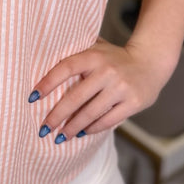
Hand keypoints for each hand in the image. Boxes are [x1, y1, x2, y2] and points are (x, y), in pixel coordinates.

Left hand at [28, 38, 172, 141]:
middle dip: (57, 115)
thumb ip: (77, 52)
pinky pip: (108, 120)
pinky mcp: (133, 103)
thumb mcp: (98, 47)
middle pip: (76, 97)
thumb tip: (42, 59)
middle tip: (43, 128)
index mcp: (95, 55)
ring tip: (60, 137)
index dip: (48, 82)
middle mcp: (107, 71)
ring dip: (72, 127)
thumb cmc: (115, 57)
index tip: (32, 97)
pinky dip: (92, 129)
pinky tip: (81, 133)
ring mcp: (121, 88)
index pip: (66, 68)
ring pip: (91, 113)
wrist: (151, 62)